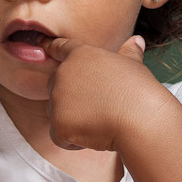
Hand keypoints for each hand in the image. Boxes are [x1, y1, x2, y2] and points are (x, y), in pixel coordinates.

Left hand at [40, 35, 175, 151]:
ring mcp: (57, 99)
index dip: (50, 46)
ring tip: (101, 120)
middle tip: (99, 106)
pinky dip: (75, 141)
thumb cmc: (141, 91)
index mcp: (80, 55)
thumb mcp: (134, 65)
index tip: (40, 41)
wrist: (141, 119)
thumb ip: (128, 53)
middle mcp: (63, 73)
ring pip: (57, 113)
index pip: (60, 48)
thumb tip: (137, 40)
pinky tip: (95, 135)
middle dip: (71, 98)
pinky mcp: (57, 125)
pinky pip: (60, 136)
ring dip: (74, 121)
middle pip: (56, 86)